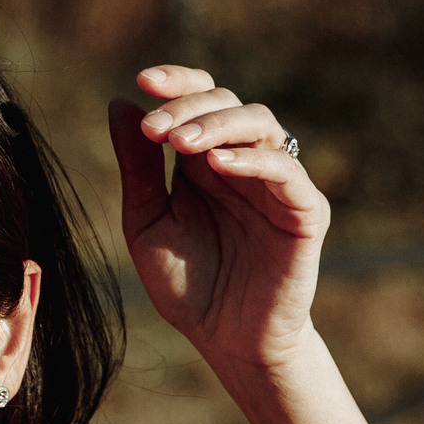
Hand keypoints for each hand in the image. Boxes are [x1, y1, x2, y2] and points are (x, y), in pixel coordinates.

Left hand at [107, 67, 329, 374]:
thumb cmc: (188, 286)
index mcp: (205, 160)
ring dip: (218, 125)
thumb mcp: (147, 223)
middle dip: (188, 108)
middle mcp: (244, 162)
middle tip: (156, 129)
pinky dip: (253, 160)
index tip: (143, 81)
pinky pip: (286, 171)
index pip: (199, 99)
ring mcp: (277, 183)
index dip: (177, 82)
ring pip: (261, 124)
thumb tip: (119, 104)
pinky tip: (218, 165)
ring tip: (181, 142)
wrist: (227, 342)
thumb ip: (137, 168)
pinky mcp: (305, 210)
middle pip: (227, 103)